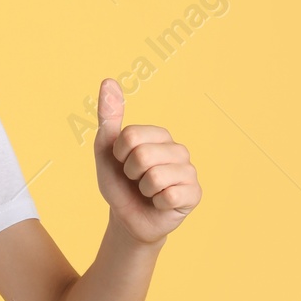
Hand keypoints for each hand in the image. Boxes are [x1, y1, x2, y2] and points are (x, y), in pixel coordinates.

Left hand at [92, 79, 199, 244]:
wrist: (128, 219)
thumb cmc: (119, 183)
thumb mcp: (106, 150)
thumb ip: (108, 117)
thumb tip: (108, 81)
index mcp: (159, 135)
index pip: (130, 136)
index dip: (119, 154)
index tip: (122, 163)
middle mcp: (178, 149)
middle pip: (142, 155)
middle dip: (130, 173)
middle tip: (135, 180)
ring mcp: (189, 172)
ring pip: (155, 176)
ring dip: (143, 189)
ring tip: (147, 191)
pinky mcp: (194, 194)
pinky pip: (168, 195)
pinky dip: (156, 203)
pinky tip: (160, 203)